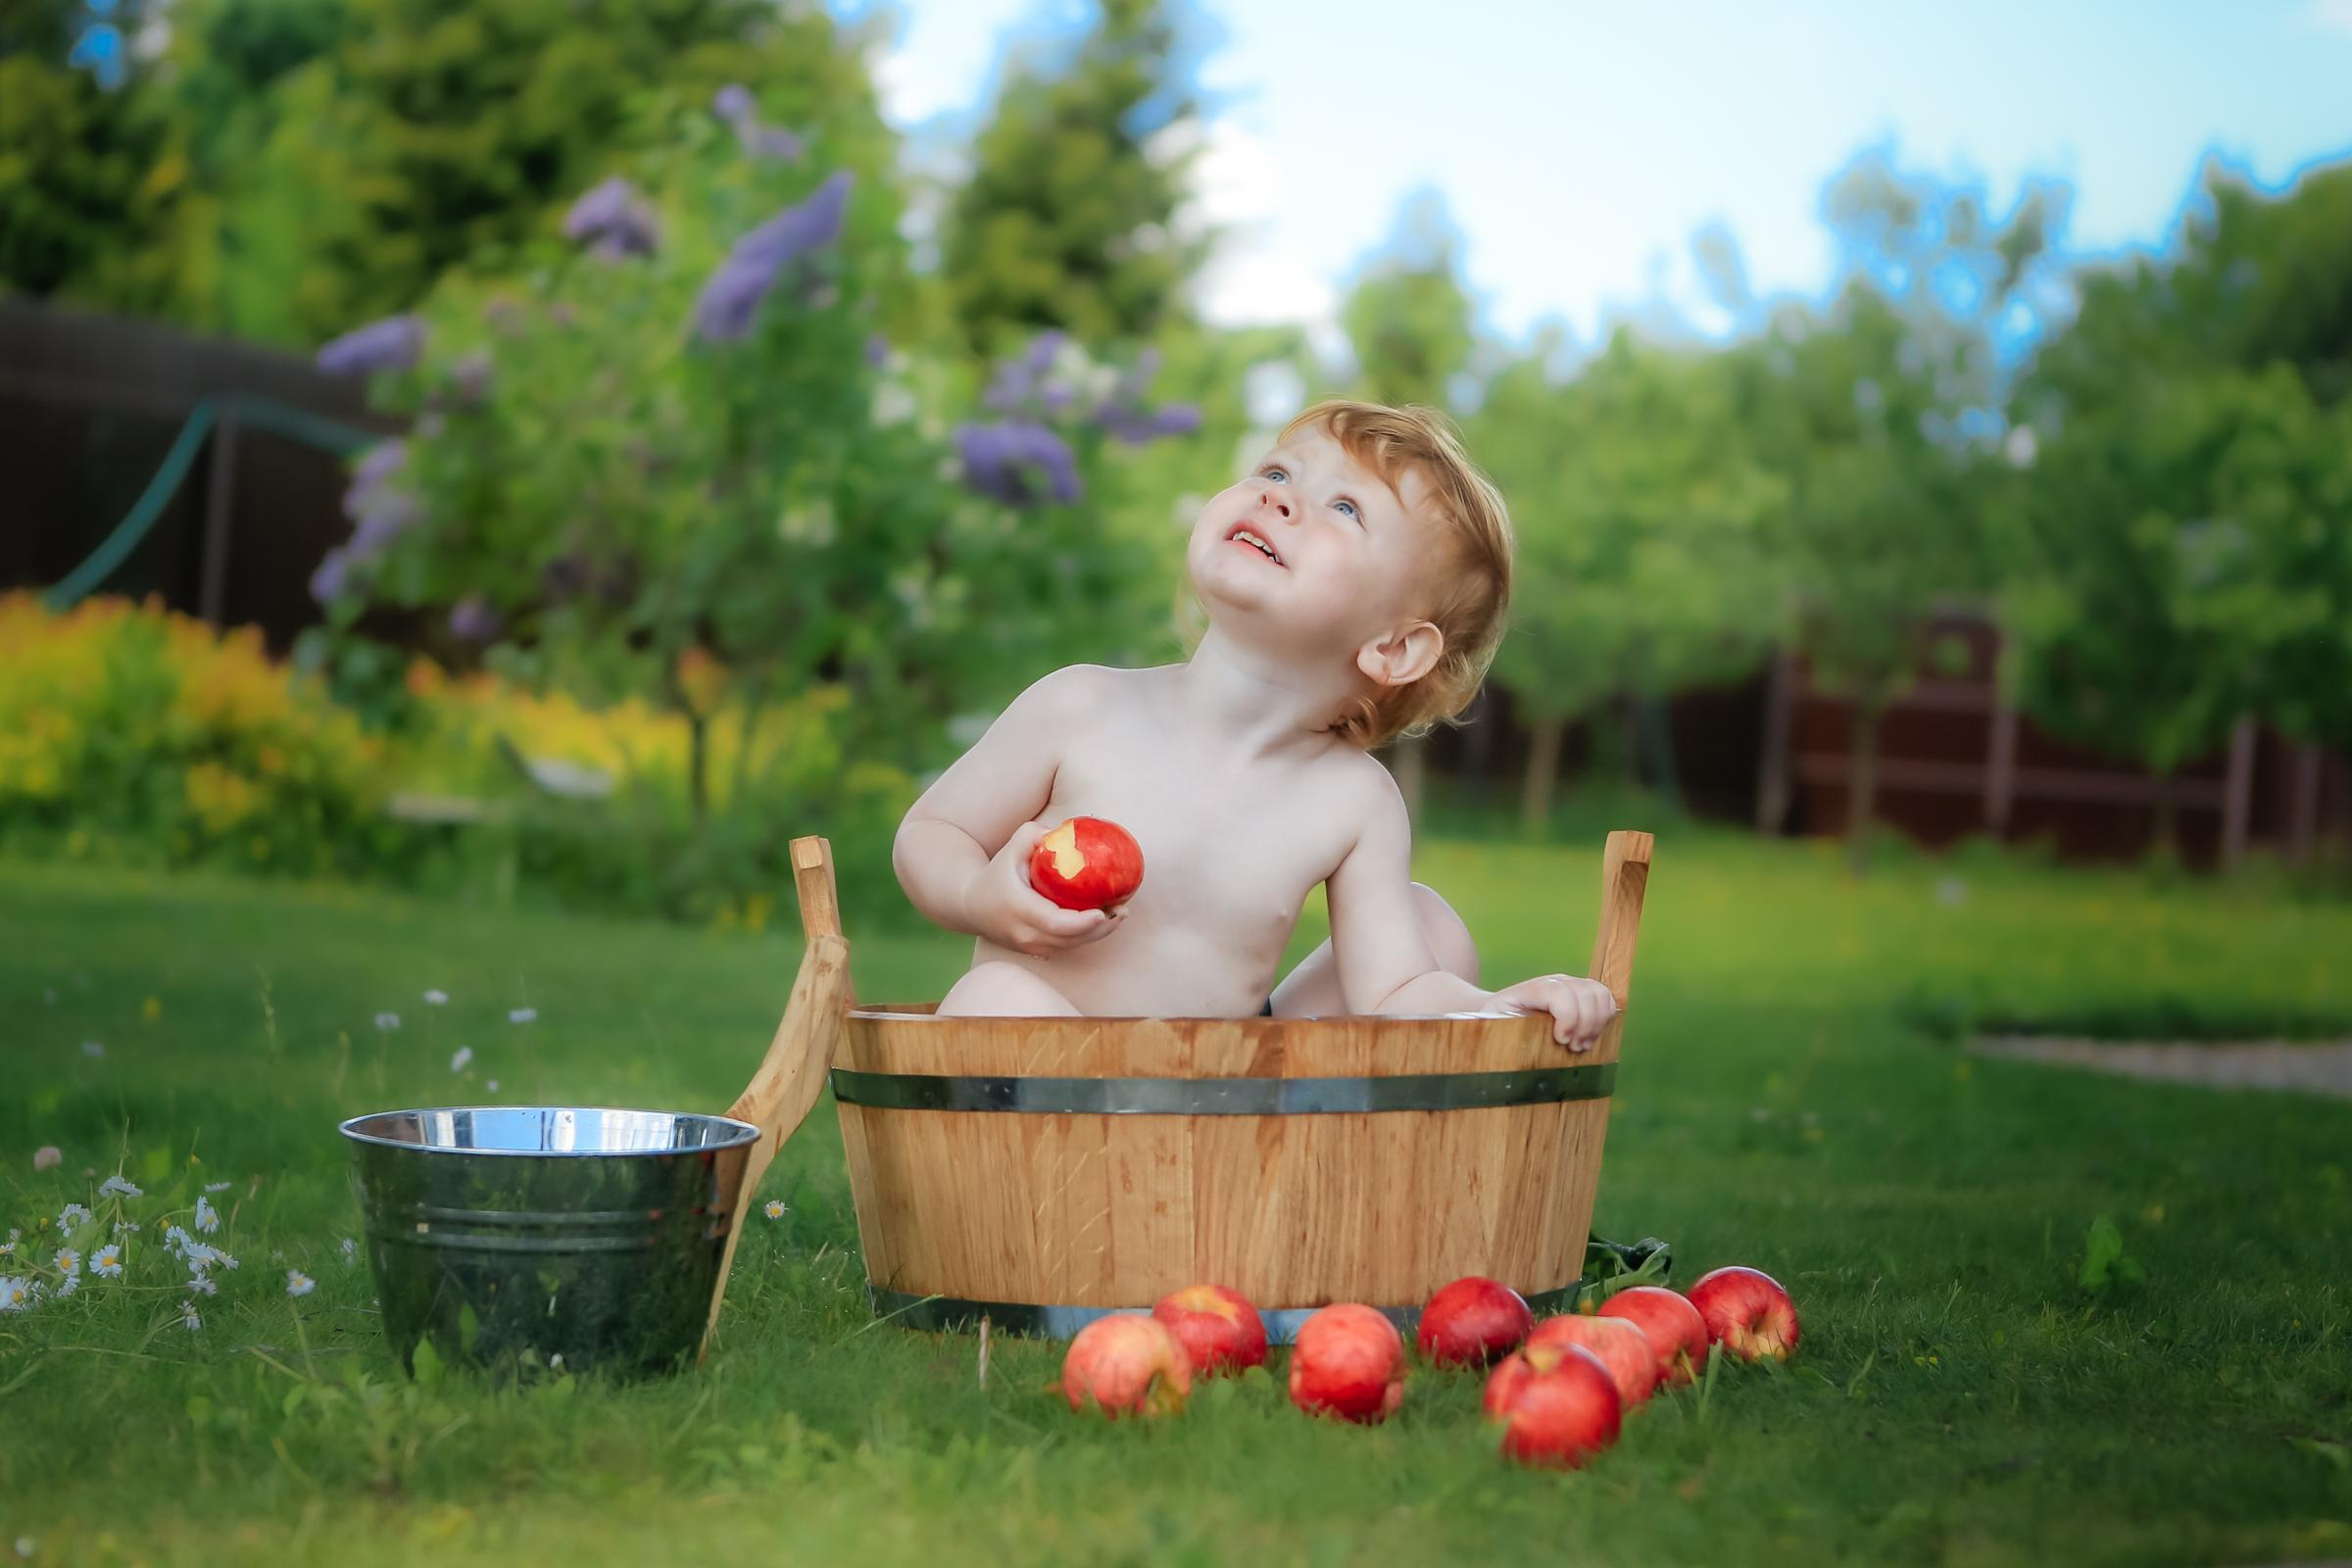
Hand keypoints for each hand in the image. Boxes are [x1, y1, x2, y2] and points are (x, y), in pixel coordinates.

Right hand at [958, 819, 1129, 957]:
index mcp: (1018, 909)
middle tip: (1122, 911)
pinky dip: (1085, 937)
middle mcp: (1023, 933)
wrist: (969, 906)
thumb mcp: (1011, 848)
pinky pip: (1065, 947)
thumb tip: (1064, 832)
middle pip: (1069, 939)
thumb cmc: (995, 873)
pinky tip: (1102, 921)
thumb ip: (1034, 835)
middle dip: (1100, 929)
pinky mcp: (1034, 951)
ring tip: (1119, 914)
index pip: (1055, 923)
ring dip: (1097, 934)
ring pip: (1070, 946)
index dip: (1082, 922)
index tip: (1103, 912)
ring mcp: (1028, 946)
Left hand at [1492, 973, 1618, 1051]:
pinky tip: (1590, 1037)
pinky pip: (1606, 999)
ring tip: (1582, 1045)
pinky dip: (1604, 1019)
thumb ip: (1503, 1033)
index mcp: (1531, 990)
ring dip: (1597, 1023)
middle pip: (1585, 993)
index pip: (1559, 992)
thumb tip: (1513, 1050)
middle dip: (1585, 1025)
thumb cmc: (1496, 1024)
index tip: (1562, 1041)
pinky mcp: (1583, 994)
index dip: (1568, 1017)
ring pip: (1599, 993)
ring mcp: (1571, 985)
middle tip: (1574, 1048)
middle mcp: (1554, 982)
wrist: (1501, 1012)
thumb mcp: (1494, 1028)